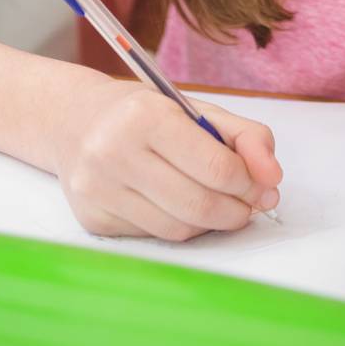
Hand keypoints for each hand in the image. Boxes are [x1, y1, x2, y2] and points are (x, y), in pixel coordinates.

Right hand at [50, 74, 282, 239]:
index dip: (249, 182)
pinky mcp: (93, 219)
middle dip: (236, 210)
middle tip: (249, 204)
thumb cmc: (143, 114)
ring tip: (218, 205)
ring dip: (210, 223)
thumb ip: (245, 137)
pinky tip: (176, 205)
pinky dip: (178, 226)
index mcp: (144, 116)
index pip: (215, 167)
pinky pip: (154, 236)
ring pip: (178, 228)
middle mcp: (114, 152)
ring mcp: (98, 190)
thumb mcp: (195, 109)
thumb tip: (272, 178)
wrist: (72, 121)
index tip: (260, 185)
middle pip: (198, 204)